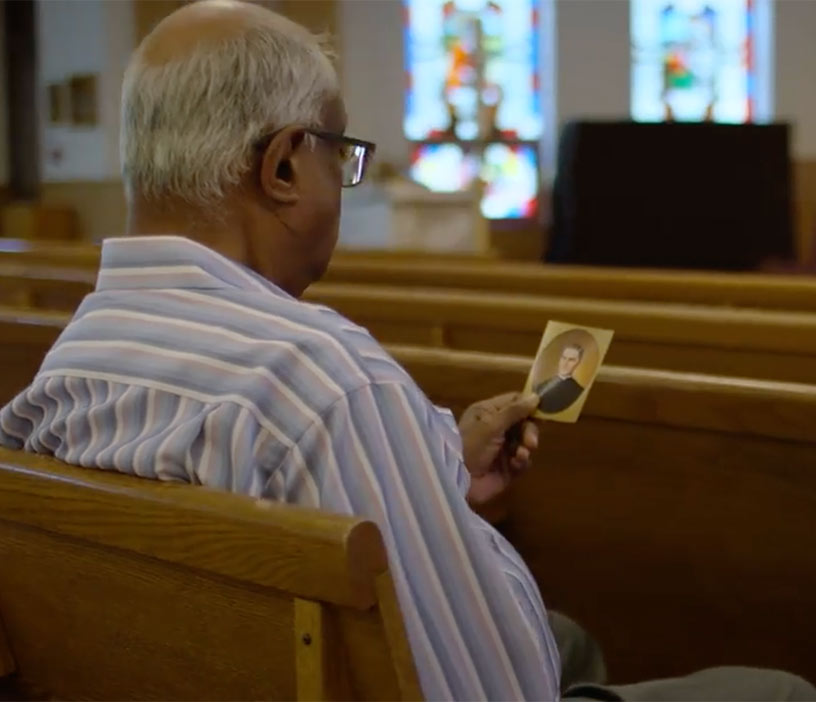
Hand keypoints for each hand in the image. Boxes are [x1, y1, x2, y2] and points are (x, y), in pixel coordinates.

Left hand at [458, 392, 539, 506]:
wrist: (458, 480)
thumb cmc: (471, 446)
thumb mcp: (491, 425)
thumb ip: (514, 411)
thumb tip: (535, 397)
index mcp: (489, 412)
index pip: (514, 402)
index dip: (528, 405)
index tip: (541, 411)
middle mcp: (496, 428)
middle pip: (524, 422)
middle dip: (529, 431)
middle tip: (530, 442)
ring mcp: (502, 449)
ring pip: (526, 442)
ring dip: (526, 447)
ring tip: (520, 455)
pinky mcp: (507, 468)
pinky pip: (523, 461)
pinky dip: (522, 462)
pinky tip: (515, 465)